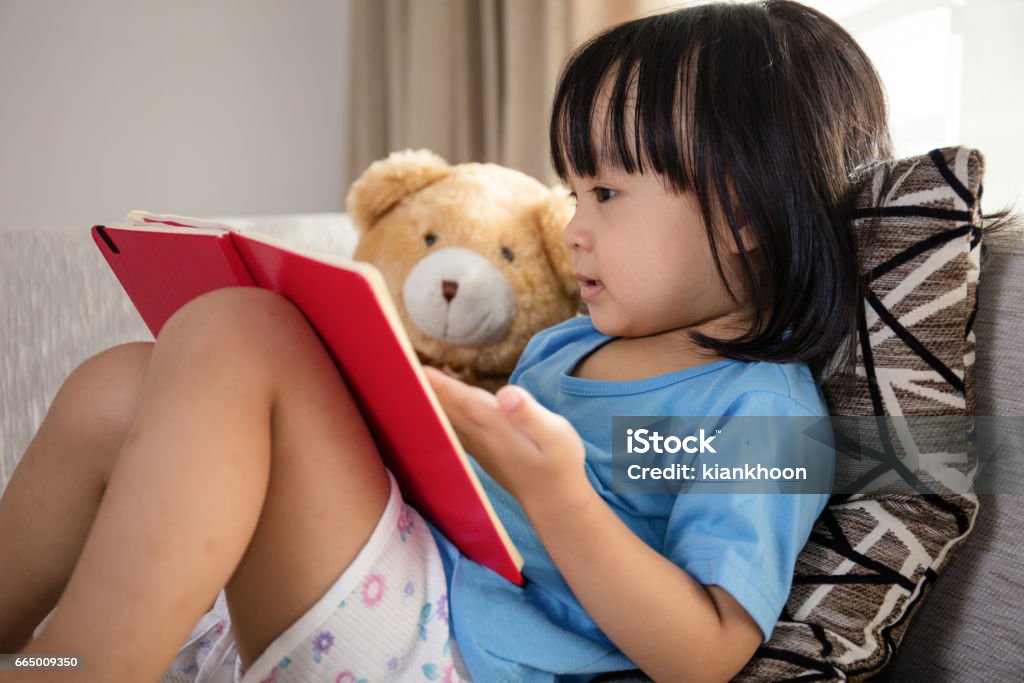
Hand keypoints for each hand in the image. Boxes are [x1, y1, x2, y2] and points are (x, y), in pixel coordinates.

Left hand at [423, 366, 586, 505]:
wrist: (554, 501)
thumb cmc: (560, 463)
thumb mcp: (555, 434)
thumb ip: (529, 413)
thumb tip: (505, 395)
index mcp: (498, 427)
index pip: (465, 402)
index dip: (443, 386)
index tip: (420, 371)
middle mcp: (483, 437)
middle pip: (450, 408)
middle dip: (429, 389)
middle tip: (402, 368)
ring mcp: (480, 446)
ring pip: (449, 419)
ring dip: (431, 402)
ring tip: (411, 384)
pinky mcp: (482, 451)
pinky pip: (454, 429)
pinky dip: (441, 415)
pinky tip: (432, 410)